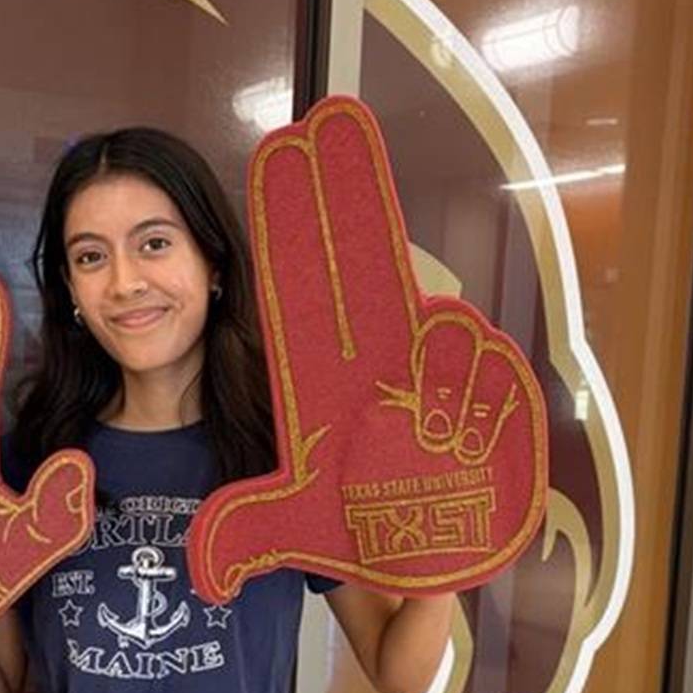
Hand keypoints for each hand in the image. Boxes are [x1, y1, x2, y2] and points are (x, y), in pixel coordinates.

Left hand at [187, 98, 546, 602]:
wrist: (429, 564)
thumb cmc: (356, 532)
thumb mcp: (294, 535)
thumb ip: (248, 542)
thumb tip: (199, 569)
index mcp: (321, 380)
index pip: (300, 290)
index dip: (292, 228)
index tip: (279, 162)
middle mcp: (379, 361)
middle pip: (364, 264)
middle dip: (348, 197)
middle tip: (329, 123)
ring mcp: (437, 371)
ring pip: (441, 322)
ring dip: (433, 356)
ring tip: (427, 420)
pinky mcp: (491, 389)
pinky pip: (493, 367)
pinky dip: (482, 390)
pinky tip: (466, 421)